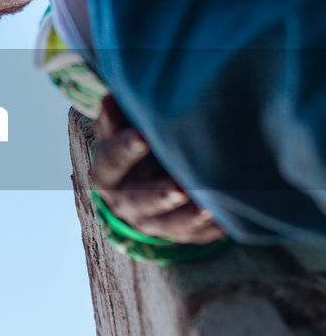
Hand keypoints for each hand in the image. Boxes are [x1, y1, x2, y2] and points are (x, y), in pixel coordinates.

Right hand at [90, 95, 225, 244]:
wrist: (145, 180)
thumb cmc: (134, 144)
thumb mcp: (121, 129)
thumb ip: (116, 117)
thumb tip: (110, 100)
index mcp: (107, 175)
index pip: (112, 162)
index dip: (125, 150)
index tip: (143, 136)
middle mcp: (125, 204)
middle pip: (139, 202)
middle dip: (160, 196)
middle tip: (179, 189)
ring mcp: (153, 223)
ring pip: (171, 225)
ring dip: (190, 218)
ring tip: (210, 209)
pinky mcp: (181, 233)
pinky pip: (198, 235)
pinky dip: (214, 228)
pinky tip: (229, 218)